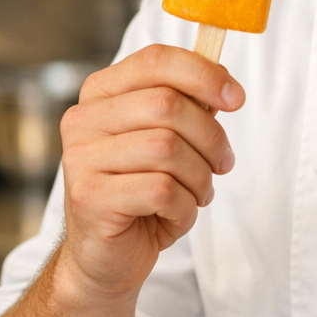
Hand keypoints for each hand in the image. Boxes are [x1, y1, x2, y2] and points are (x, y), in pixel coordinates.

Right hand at [57, 44, 244, 298]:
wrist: (107, 256)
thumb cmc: (142, 190)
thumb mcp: (169, 138)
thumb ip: (188, 104)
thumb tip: (222, 83)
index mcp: (101, 92)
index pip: (156, 60)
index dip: (204, 74)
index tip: (237, 98)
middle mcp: (83, 119)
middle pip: (167, 104)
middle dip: (210, 136)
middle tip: (223, 162)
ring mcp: (80, 158)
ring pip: (167, 148)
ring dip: (199, 176)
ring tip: (198, 192)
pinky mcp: (88, 198)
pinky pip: (160, 190)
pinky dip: (184, 205)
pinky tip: (176, 213)